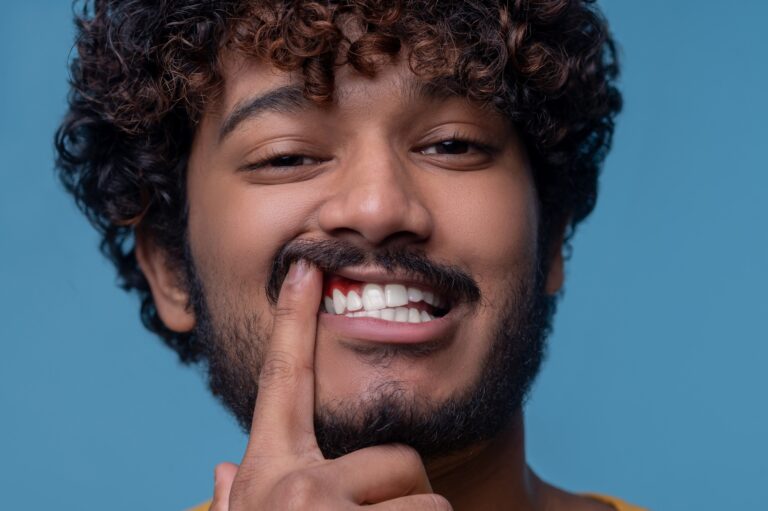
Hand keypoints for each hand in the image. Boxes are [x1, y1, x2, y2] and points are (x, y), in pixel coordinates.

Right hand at [209, 261, 451, 509]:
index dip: (293, 319)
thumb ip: (237, 499)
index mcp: (268, 476)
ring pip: (421, 492)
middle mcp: (294, 487)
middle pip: (394, 457)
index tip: (306, 267)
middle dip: (401, 492)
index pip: (283, 380)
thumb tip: (222, 471)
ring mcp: (323, 509)